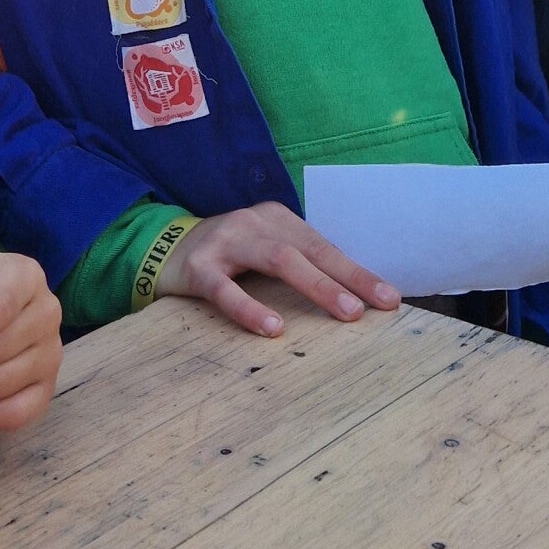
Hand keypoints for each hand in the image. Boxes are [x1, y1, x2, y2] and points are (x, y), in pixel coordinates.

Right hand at [151, 203, 400, 337]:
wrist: (160, 249)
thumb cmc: (225, 258)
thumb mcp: (264, 251)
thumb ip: (299, 266)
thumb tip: (352, 298)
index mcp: (277, 219)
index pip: (324, 247)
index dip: (357, 272)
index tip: (389, 298)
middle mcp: (255, 223)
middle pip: (309, 250)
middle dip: (347, 277)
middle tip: (376, 305)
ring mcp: (226, 241)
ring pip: (278, 260)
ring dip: (316, 286)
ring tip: (344, 312)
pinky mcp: (198, 267)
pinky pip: (226, 290)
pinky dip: (250, 308)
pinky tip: (273, 329)